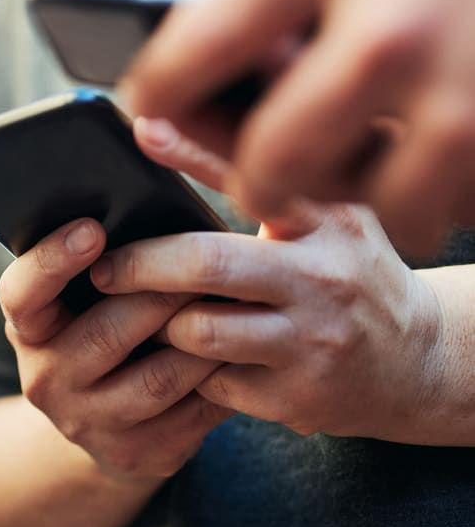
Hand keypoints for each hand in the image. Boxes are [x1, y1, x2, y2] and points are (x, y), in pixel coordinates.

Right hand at [0, 219, 230, 482]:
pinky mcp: (136, 454)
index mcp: (27, 328)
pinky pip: (191, 414)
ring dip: (204, 339)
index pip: (22, 293)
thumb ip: (102, 261)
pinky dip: (223, 379)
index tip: (93, 228)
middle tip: (209, 263)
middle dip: (163, 295)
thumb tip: (147, 205)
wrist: (105, 422)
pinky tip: (244, 353)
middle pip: (107, 333)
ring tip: (237, 305)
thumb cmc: (104, 328)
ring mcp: (87, 423)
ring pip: (158, 378)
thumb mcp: (81, 299)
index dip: (53, 261)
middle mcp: (45, 379)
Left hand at [96, 125, 443, 439]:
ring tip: (156, 318)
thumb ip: (264, 182)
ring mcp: (311, 342)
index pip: (252, 178)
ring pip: (197, 331)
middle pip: (206, 264)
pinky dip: (191, 374)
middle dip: (139, 265)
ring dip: (162, 326)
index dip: (191, 153)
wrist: (421, 362)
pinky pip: (210, 383)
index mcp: (326, 221)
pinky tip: (199, 363)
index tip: (141, 133)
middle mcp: (322, 278)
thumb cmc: (351, 276)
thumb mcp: (327, 218)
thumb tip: (176, 129)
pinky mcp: (296, 398)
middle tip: (104, 269)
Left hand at [122, 0, 474, 253]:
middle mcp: (398, 22)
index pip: (200, 49)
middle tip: (254, 181)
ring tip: (344, 167)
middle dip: (253, 180)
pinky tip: (421, 155)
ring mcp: (466, 83)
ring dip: (343, 198)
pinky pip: (443, 204)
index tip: (145, 108)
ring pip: (361, 200)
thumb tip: (170, 85)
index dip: (158, 93)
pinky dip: (424, 196)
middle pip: (275, 157)